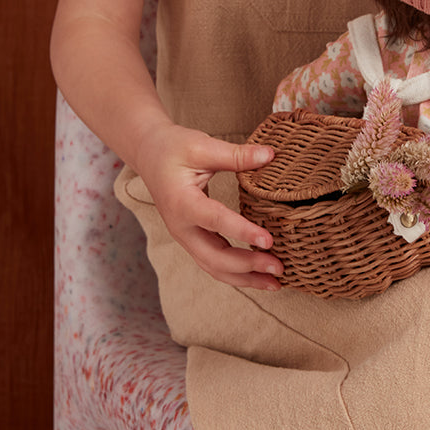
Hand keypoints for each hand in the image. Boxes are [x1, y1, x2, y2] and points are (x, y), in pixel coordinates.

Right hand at [135, 123, 283, 289]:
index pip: (215, 221)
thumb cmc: (175, 148)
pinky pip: (214, 262)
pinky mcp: (193, 239)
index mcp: (182, 203)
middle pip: (214, 257)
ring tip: (275, 282)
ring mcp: (185, 237)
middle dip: (248, 266)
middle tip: (279, 268)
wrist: (150, 154)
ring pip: (214, 267)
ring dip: (245, 277)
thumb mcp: (203, 146)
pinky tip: (258, 275)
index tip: (269, 241)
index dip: (243, 232)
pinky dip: (236, 272)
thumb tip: (271, 155)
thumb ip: (237, 155)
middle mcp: (181, 227)